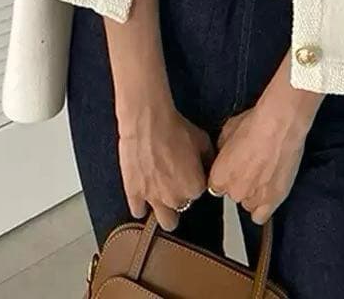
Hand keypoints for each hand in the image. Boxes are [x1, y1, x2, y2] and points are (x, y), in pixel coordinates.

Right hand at [117, 101, 215, 231]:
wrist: (148, 122)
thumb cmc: (175, 128)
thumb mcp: (203, 140)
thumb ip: (209, 159)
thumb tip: (209, 166)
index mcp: (195, 187)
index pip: (199, 191)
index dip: (194, 180)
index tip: (189, 171)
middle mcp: (176, 198)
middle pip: (183, 207)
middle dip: (180, 196)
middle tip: (175, 182)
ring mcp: (154, 199)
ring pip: (166, 221)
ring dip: (165, 210)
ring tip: (162, 196)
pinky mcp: (134, 195)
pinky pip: (139, 212)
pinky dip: (141, 206)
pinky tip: (143, 197)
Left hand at [206, 100, 309, 224]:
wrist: (279, 125)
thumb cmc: (255, 123)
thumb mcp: (227, 131)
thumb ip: (222, 150)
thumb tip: (225, 154)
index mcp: (218, 176)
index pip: (216, 186)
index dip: (226, 175)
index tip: (233, 168)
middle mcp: (233, 191)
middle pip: (233, 195)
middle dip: (240, 183)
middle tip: (251, 166)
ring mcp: (254, 198)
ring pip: (248, 204)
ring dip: (253, 193)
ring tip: (264, 175)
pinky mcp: (273, 201)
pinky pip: (262, 216)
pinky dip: (264, 208)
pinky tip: (268, 193)